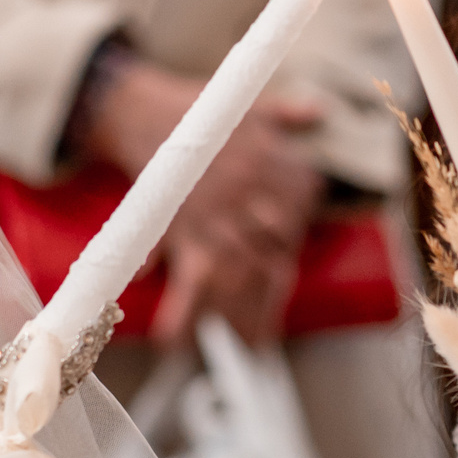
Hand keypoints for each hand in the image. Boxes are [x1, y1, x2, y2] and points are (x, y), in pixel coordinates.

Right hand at [83, 57, 324, 347]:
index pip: (297, 213)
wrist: (140, 108)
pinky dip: (178, 310)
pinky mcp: (178, 228)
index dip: (289, 242)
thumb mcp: (250, 105)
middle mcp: (250, 198)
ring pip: (238, 276)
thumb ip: (288, 114)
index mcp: (272, 168)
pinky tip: (173, 341)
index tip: (280, 270)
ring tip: (242, 352)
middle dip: (267, 295)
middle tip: (260, 339)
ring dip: (239, 315)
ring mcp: (215, 217)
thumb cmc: (196, 110)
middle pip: (271, 255)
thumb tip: (317, 112)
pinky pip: (183, 276)